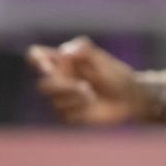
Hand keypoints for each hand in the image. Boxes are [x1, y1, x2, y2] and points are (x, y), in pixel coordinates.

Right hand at [28, 37, 142, 124]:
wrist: (130, 97)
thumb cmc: (115, 74)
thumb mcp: (103, 58)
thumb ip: (85, 49)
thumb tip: (65, 52)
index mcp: (61, 62)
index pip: (35, 56)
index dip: (35, 59)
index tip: (47, 63)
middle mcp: (57, 80)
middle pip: (42, 85)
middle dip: (61, 86)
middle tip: (83, 85)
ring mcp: (61, 99)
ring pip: (56, 102)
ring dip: (77, 97)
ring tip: (92, 93)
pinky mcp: (68, 115)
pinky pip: (65, 116)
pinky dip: (81, 110)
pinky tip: (92, 105)